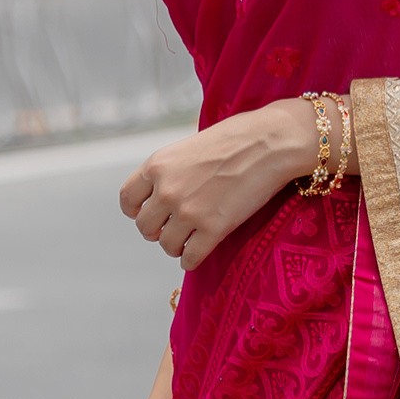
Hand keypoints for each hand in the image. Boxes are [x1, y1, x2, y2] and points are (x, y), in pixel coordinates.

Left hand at [117, 99, 317, 266]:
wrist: (271, 142)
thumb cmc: (237, 138)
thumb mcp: (190, 146)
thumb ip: (172, 170)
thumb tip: (165, 192)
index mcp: (157, 165)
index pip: (127, 200)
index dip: (137, 211)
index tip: (151, 213)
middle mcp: (166, 190)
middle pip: (145, 227)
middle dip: (157, 231)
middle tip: (174, 228)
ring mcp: (188, 212)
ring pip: (166, 245)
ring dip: (176, 246)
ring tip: (190, 240)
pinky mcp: (213, 229)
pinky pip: (189, 259)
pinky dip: (192, 260)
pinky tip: (200, 252)